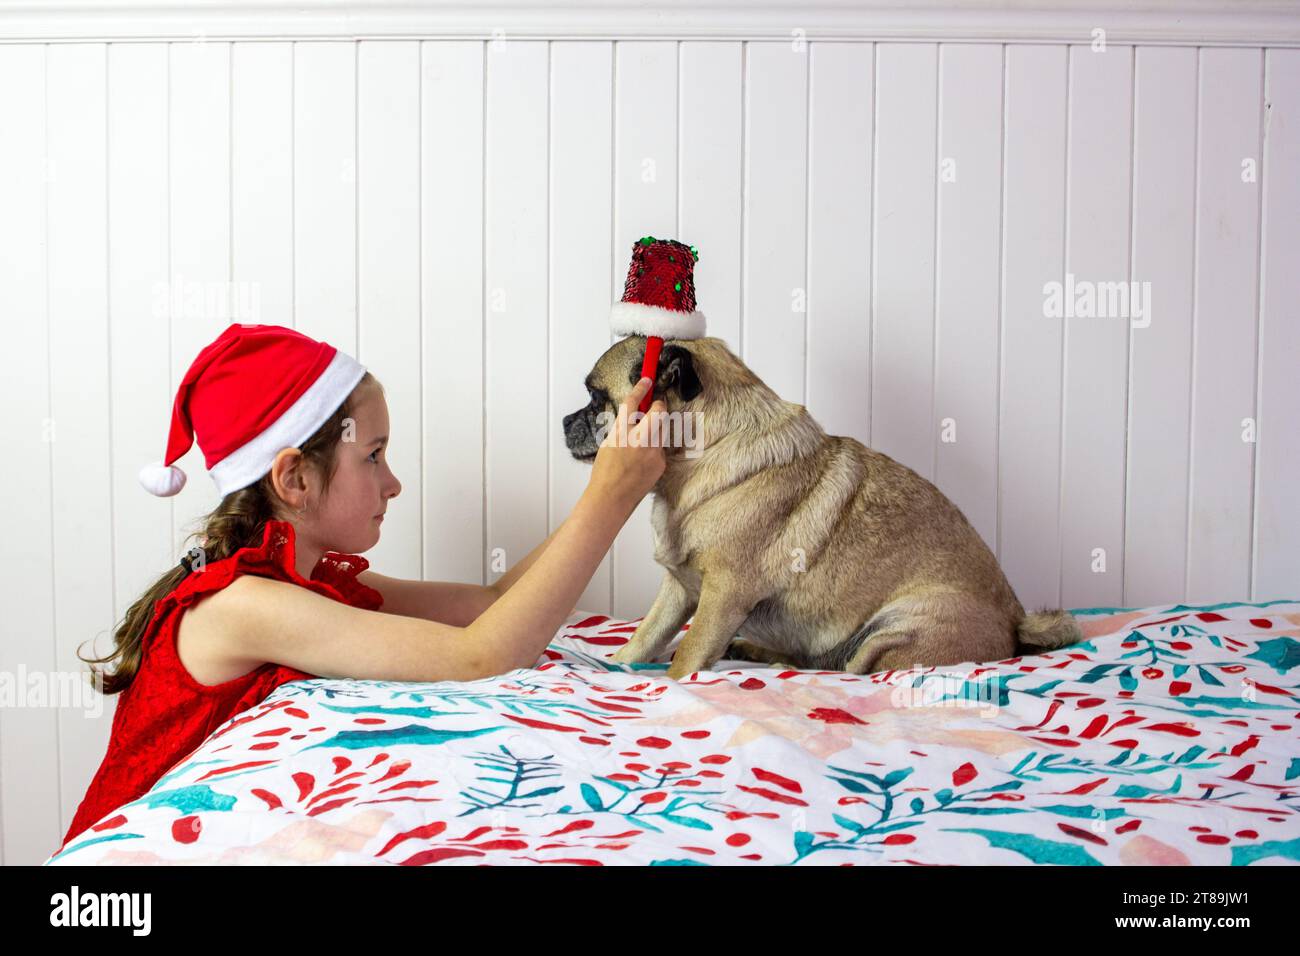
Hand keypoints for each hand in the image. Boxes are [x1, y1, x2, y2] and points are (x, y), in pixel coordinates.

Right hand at [589, 377, 667, 505]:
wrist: (611, 498)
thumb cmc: (604, 473)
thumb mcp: (608, 443)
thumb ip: (622, 428)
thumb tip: (633, 417)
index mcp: (621, 433)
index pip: (632, 403)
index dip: (640, 388)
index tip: (647, 380)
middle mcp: (639, 440)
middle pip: (659, 412)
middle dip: (659, 405)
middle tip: (655, 405)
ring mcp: (653, 452)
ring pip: (663, 430)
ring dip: (656, 428)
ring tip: (642, 440)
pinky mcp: (660, 463)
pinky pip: (661, 448)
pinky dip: (654, 449)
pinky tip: (642, 460)